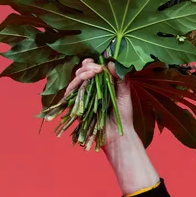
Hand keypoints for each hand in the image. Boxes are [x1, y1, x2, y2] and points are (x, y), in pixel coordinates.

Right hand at [66, 59, 159, 192]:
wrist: (118, 135)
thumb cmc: (123, 116)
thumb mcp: (125, 94)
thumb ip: (120, 79)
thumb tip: (111, 63)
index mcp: (101, 85)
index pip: (92, 70)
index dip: (93, 63)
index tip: (100, 61)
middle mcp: (90, 89)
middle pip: (82, 72)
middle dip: (88, 67)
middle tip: (97, 68)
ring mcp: (82, 97)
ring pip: (76, 80)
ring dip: (83, 73)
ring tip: (93, 72)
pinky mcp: (76, 106)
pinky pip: (71, 92)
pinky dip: (76, 84)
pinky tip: (84, 79)